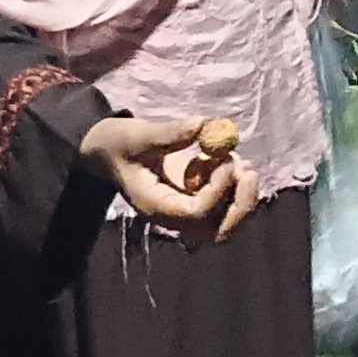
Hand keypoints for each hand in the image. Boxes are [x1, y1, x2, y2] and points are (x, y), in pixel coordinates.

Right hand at [79, 116, 260, 243]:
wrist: (109, 153)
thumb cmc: (119, 144)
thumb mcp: (137, 134)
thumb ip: (170, 133)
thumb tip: (203, 125)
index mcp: (156, 205)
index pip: (196, 212)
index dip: (217, 190)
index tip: (226, 160)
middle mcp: (174, 218)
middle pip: (218, 231)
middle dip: (241, 205)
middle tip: (248, 171)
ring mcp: (188, 214)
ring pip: (227, 224)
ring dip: (243, 197)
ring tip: (242, 164)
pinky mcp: (197, 202)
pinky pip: (227, 208)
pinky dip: (237, 190)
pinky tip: (231, 162)